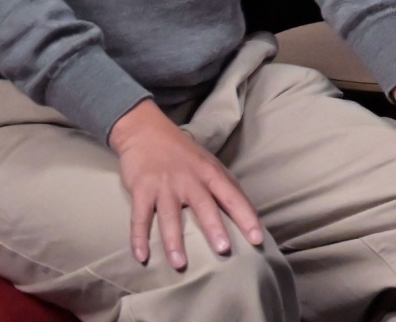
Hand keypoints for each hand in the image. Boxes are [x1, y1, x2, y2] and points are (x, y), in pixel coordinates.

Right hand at [109, 99, 264, 268]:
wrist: (145, 131)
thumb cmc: (183, 153)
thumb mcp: (209, 164)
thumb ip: (225, 186)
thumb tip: (248, 212)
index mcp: (210, 173)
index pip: (232, 196)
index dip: (246, 217)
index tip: (257, 238)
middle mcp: (189, 179)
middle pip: (204, 205)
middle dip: (214, 227)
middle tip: (223, 249)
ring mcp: (165, 184)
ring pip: (170, 216)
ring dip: (174, 241)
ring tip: (180, 264)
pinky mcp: (142, 189)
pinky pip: (140, 216)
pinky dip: (139, 237)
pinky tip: (141, 256)